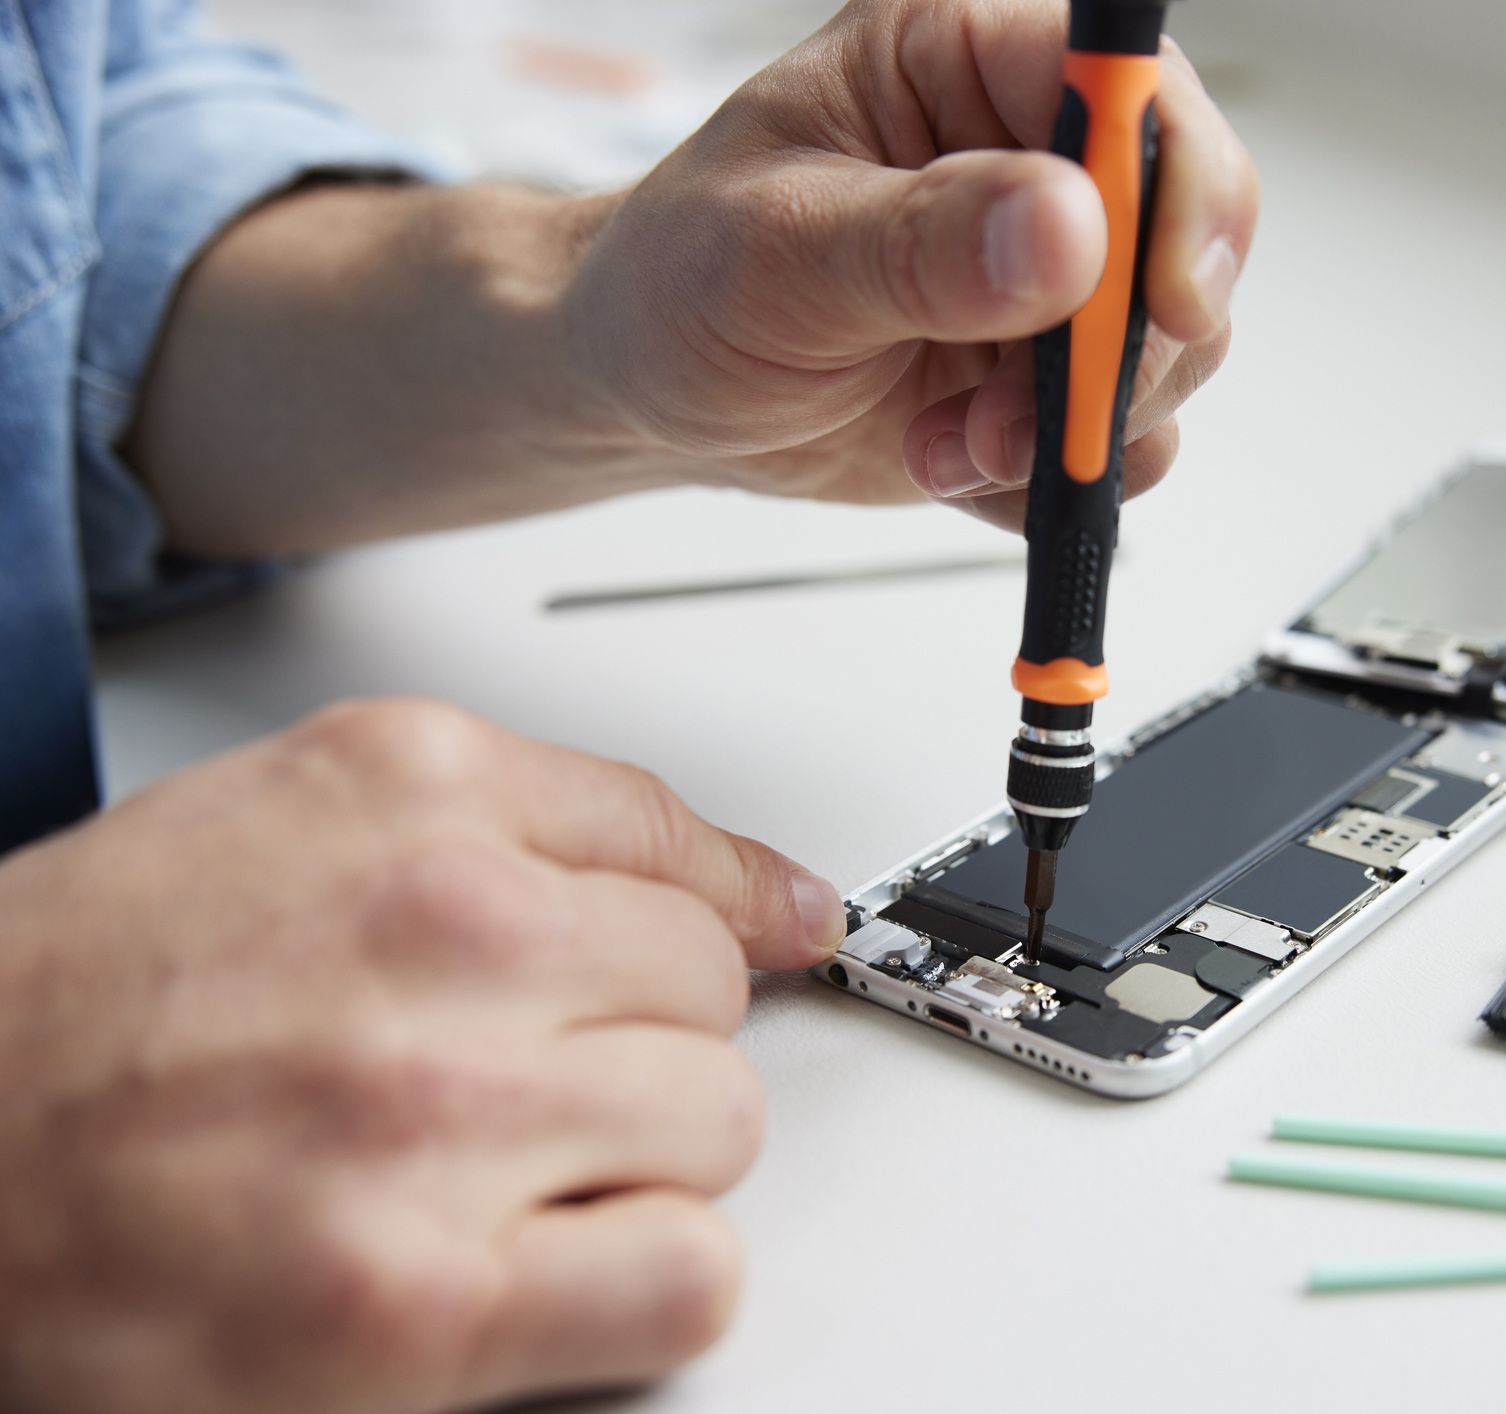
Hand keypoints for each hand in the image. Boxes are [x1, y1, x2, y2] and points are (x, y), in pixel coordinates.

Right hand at [0, 700, 842, 1413]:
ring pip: (718, 1123)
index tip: (746, 943)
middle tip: (523, 1079)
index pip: (677, 840)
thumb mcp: (290, 821)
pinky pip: (686, 1274)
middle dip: (641, 1040)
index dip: (709, 915)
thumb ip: (539, 828)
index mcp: (409, 794)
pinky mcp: (419, 1306)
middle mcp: (438, 931)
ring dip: (639, 1160)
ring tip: (507, 1173)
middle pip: (709, 988)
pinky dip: (647, 1280)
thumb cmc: (76, 1005)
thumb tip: (767, 896)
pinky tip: (543, 1266)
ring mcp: (431, 1120)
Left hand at [565, 0, 1259, 529]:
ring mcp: (1052, 274)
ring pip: (1168, 351)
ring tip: (954, 444)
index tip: (1162, 302)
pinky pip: (1122, 437)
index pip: (1133, 91)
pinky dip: (1049, 479)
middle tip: (1018, 418)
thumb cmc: (677, 282)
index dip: (1177, 189)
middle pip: (1184, 231)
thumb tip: (1062, 228)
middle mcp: (1029, 157)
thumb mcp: (773, 253)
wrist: (651, 392)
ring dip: (1072, 430)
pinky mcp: (1049, 374)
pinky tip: (951, 460)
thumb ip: (919, 241)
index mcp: (965, 59)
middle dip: (1118, 352)